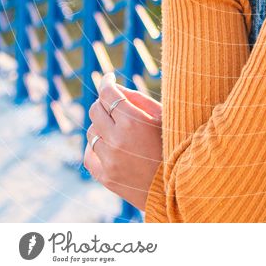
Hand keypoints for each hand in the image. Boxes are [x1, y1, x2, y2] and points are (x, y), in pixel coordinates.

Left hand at [83, 72, 162, 211]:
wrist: (176, 187)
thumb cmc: (173, 145)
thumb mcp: (161, 116)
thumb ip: (137, 98)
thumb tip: (114, 86)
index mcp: (133, 121)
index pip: (108, 94)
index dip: (106, 82)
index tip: (109, 78)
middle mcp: (116, 140)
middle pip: (95, 110)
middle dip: (104, 102)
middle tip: (114, 103)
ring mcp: (108, 160)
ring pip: (91, 132)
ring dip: (101, 126)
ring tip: (119, 129)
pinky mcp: (105, 177)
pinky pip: (88, 154)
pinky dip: (95, 147)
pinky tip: (108, 145)